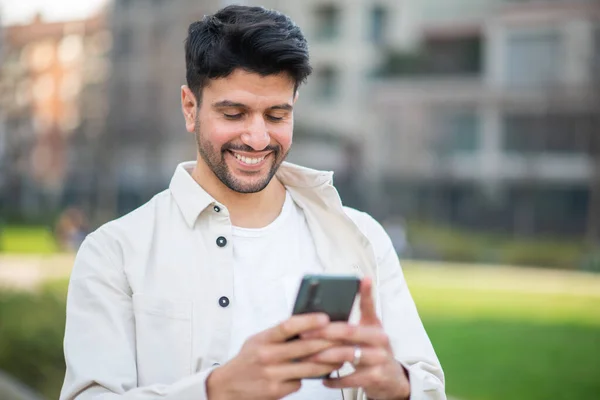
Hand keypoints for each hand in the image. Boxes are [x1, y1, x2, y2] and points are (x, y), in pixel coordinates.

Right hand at [206, 313, 342, 399]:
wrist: (227, 386)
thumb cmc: (247, 359)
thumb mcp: (258, 340)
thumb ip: (279, 334)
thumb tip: (307, 323)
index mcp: (263, 339)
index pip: (288, 326)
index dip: (308, 321)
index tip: (325, 318)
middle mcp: (267, 356)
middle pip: (304, 348)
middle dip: (329, 343)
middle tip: (346, 338)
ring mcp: (271, 374)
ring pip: (308, 368)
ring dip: (329, 363)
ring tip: (343, 356)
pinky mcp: (275, 391)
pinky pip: (300, 382)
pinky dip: (310, 377)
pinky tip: (319, 373)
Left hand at [301, 278, 409, 399]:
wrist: (392, 381)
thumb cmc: (373, 351)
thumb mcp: (370, 331)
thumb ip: (356, 317)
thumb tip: (345, 293)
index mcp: (375, 326)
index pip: (368, 306)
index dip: (365, 292)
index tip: (361, 279)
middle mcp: (380, 340)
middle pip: (349, 331)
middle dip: (323, 332)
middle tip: (304, 333)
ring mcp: (380, 359)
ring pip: (348, 354)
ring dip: (325, 356)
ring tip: (309, 357)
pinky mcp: (376, 377)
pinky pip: (351, 378)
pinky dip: (335, 379)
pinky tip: (323, 379)